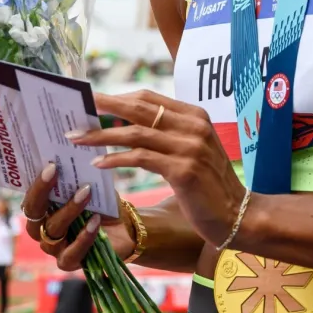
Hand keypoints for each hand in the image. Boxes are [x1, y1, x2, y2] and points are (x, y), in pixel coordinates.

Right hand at [22, 163, 136, 271]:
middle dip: (42, 191)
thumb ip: (77, 176)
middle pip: (33, 213)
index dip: (37, 182)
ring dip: (69, 209)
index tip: (50, 164)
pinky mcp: (68, 262)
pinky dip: (83, 236)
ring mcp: (53, 247)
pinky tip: (95, 221)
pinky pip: (71, 252)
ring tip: (85, 193)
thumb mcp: (90, 185)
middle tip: (55, 171)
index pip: (31, 196)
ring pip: (53, 229)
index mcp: (43, 209)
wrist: (124, 227)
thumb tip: (70, 155)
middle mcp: (42, 228)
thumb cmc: (101, 202)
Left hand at [67, 91, 245, 248]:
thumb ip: (168, 134)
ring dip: (102, 134)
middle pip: (139, 107)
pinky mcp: (184, 169)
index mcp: (195, 115)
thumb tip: (128, 124)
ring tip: (77, 137)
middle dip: (104, 106)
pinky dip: (116, 158)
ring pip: (135, 132)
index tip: (92, 99)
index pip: (149, 97)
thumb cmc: (209, 186)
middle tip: (75, 108)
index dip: (118, 96)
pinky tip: (98, 163)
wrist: (237, 216)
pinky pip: (141, 157)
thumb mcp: (192, 150)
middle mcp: (193, 125)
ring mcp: (190, 146)